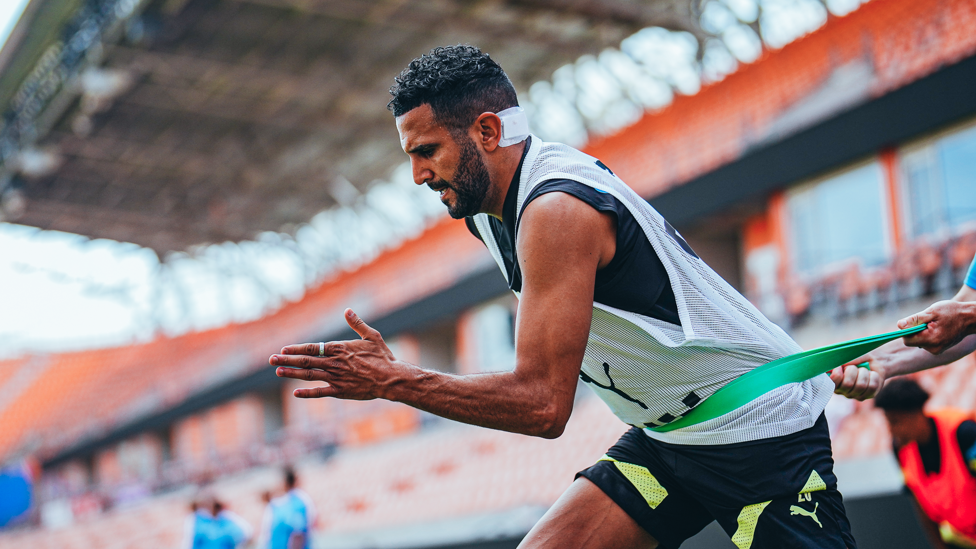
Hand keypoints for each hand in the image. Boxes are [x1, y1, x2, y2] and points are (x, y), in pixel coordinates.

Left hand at [270, 309, 410, 399]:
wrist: (391, 378)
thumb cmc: (383, 356)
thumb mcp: (371, 336)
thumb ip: (357, 324)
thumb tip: (347, 310)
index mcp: (339, 349)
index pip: (312, 347)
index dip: (296, 349)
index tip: (284, 348)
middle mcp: (334, 363)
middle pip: (305, 361)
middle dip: (287, 359)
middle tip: (271, 359)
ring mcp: (336, 378)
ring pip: (309, 375)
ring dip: (292, 373)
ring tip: (278, 371)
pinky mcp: (341, 391)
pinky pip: (320, 392)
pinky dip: (307, 393)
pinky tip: (295, 393)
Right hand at [830, 351, 887, 399]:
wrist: (873, 361)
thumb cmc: (857, 358)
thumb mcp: (849, 355)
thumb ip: (843, 359)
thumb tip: (839, 364)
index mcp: (832, 380)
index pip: (831, 382)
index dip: (837, 374)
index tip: (840, 366)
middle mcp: (841, 390)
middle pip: (847, 384)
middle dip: (853, 371)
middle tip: (853, 367)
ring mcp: (854, 395)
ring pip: (861, 385)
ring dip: (864, 373)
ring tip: (863, 370)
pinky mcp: (867, 395)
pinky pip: (872, 387)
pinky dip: (873, 377)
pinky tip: (871, 375)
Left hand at [898, 300, 975, 354]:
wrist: (970, 318)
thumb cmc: (952, 312)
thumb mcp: (932, 311)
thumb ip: (914, 319)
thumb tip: (899, 325)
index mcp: (932, 339)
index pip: (907, 340)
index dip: (905, 330)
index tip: (911, 321)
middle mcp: (934, 348)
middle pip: (912, 341)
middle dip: (914, 330)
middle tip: (926, 320)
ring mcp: (937, 350)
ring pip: (918, 342)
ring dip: (921, 332)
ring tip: (934, 323)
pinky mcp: (939, 349)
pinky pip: (925, 342)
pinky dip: (927, 335)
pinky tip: (937, 328)